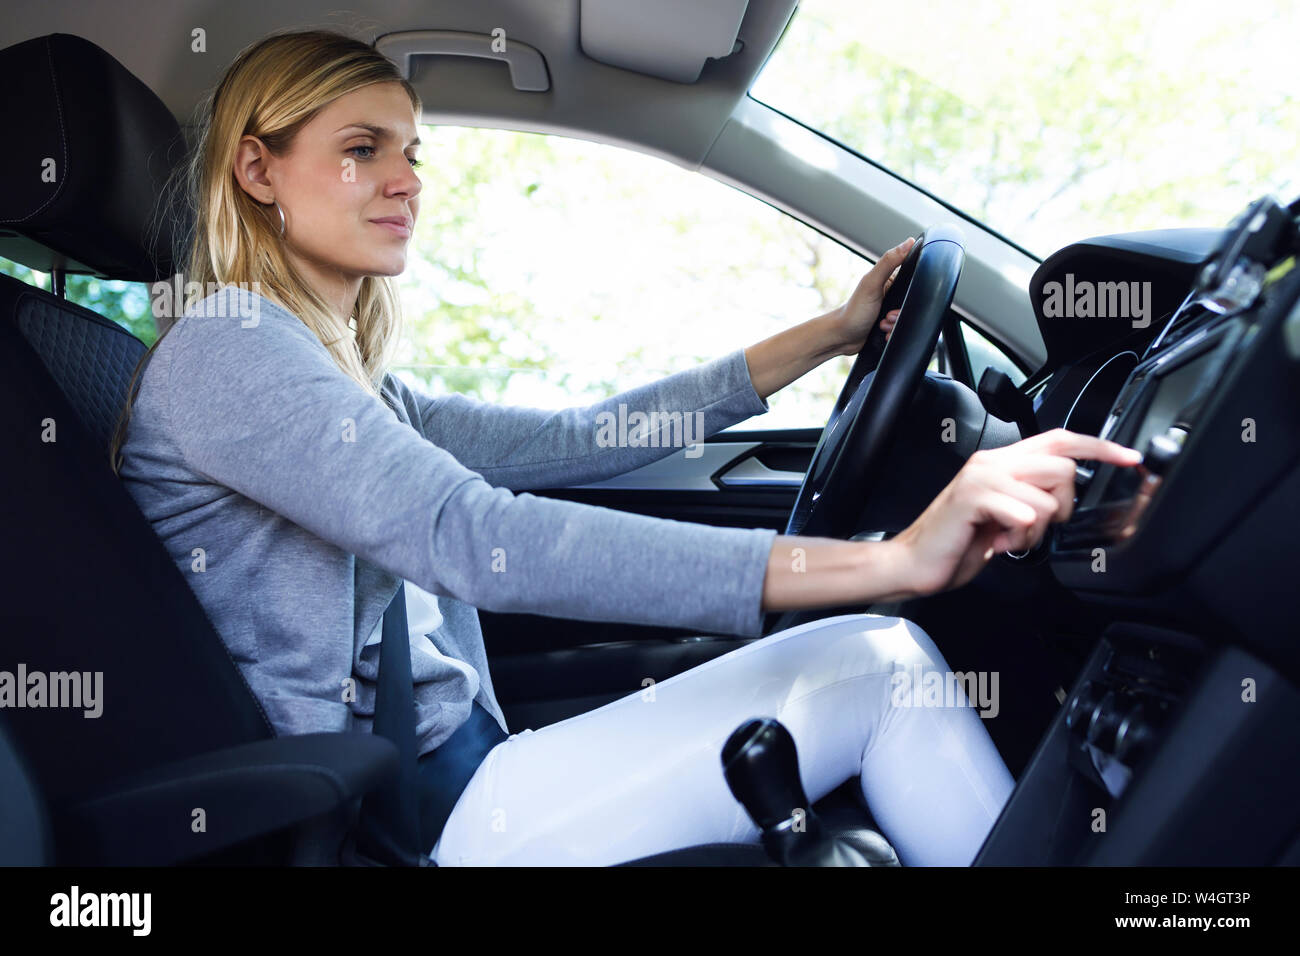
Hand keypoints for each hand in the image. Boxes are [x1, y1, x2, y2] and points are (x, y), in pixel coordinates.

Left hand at [830, 237, 914, 356]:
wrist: (842, 337)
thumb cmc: (853, 310)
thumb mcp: (872, 283)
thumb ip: (889, 262)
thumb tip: (908, 242)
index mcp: (889, 279)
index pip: (913, 278)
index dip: (912, 292)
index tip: (899, 300)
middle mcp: (891, 293)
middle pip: (912, 303)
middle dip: (900, 314)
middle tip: (887, 315)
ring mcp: (891, 310)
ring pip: (907, 319)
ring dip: (895, 325)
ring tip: (882, 324)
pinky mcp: (890, 325)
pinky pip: (901, 330)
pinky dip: (893, 333)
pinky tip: (883, 332)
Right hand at [887, 429, 1143, 596]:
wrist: (915, 563)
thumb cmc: (958, 542)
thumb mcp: (1005, 516)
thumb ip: (1031, 497)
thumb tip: (1065, 497)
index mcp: (1001, 462)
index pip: (1060, 439)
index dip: (1099, 447)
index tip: (1129, 458)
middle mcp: (992, 462)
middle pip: (1062, 466)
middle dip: (1063, 504)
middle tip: (1038, 526)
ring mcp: (982, 477)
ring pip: (1048, 494)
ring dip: (1038, 528)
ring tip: (1012, 537)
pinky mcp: (973, 497)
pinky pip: (1025, 512)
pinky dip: (1019, 535)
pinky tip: (999, 543)